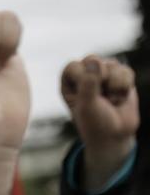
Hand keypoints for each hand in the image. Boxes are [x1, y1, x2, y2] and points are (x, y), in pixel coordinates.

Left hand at [61, 56, 137, 188]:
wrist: (115, 135)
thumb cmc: (94, 123)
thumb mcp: (86, 106)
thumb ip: (88, 84)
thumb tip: (93, 62)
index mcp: (69, 84)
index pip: (72, 66)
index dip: (81, 78)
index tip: (85, 94)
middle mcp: (85, 76)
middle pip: (92, 59)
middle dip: (100, 79)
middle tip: (100, 97)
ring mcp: (104, 74)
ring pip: (112, 65)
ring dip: (114, 86)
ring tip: (109, 101)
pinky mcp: (121, 76)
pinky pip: (126, 71)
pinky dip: (125, 86)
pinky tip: (119, 98)